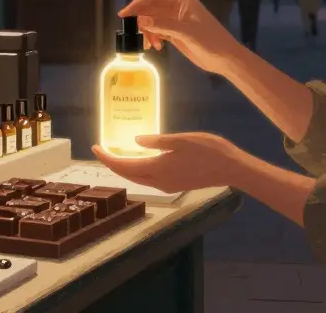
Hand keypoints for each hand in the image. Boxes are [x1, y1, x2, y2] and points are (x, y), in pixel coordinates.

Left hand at [92, 133, 239, 192]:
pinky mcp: (175, 185)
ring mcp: (168, 185)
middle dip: (112, 164)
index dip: (107, 158)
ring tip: (115, 154)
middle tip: (101, 149)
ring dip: (124, 168)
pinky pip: (149, 180)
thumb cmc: (208, 150)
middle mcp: (159, 181)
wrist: (231, 169)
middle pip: (128, 175)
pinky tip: (139, 161)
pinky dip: (138, 170)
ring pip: (138, 179)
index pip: (124, 166)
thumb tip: (135, 141)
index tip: (95, 147)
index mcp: (158, 169)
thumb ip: (157, 141)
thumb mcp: (181, 140)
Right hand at [118, 0, 240, 73]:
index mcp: (181, 0)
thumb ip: (163, 25)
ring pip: (152, 21)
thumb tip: (140, 20)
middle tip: (130, 33)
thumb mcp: (187, 32)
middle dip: (140, 20)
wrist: (225, 58)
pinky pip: (157, 31)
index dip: (137, 4)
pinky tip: (154, 47)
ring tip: (148, 44)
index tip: (123, 15)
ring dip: (146, 31)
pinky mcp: (176, 32)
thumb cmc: (210, 41)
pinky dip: (152, 37)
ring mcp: (175, 20)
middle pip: (150, 8)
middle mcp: (177, 7)